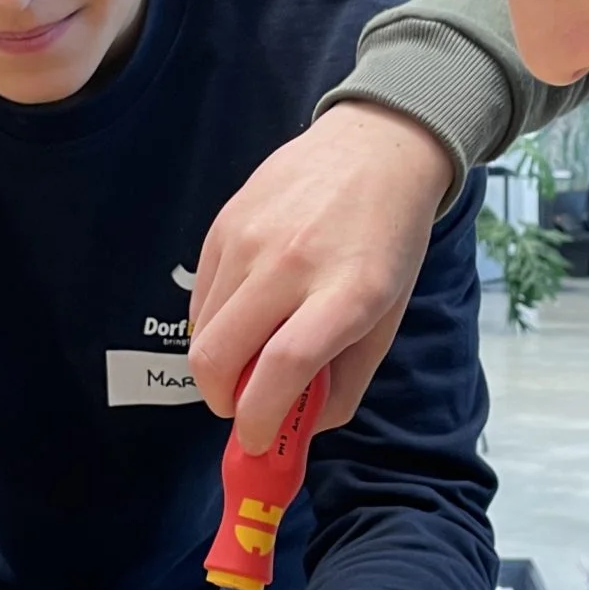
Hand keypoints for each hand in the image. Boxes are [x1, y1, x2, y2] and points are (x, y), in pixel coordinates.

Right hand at [188, 104, 454, 449]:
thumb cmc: (388, 241)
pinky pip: (200, 298)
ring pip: (202, 331)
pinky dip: (214, 324)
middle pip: (219, 356)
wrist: (374, 149)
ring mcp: (250, 239)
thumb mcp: (386, 317)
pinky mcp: (223, 223)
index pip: (283, 366)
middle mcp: (291, 263)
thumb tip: (300, 428)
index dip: (260, 418)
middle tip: (244, 406)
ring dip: (220, 363)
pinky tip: (248, 314)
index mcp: (346, 292)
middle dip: (222, 401)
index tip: (259, 440)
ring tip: (255, 351)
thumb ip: (345, 381)